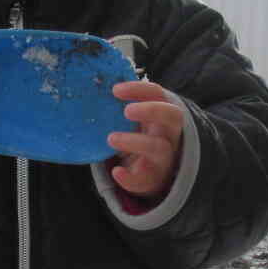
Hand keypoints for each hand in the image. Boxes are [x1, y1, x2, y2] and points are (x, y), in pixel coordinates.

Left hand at [106, 80, 184, 198]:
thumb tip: (95, 89)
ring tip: (111, 138)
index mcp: (162, 115)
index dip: (139, 89)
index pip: (158, 94)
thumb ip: (123, 107)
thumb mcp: (137, 122)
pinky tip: (116, 172)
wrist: (149, 174)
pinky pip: (145, 178)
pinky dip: (130, 177)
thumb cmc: (140, 138)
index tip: (115, 90)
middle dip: (151, 110)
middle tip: (126, 111)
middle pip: (172, 116)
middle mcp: (169, 133)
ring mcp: (164, 157)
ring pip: (159, 147)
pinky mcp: (153, 178)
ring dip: (134, 141)